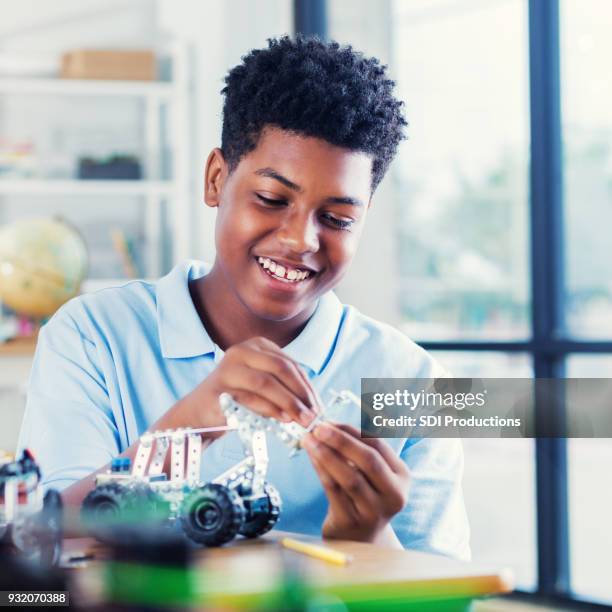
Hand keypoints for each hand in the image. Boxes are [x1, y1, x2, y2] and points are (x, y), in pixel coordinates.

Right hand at [178, 336, 320, 433]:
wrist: (199, 413)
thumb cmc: (237, 399)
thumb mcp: (263, 385)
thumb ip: (285, 388)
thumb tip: (314, 406)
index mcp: (257, 345)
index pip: (290, 364)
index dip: (307, 386)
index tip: (318, 406)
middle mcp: (241, 351)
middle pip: (280, 369)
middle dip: (300, 394)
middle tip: (312, 416)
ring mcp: (228, 368)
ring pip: (266, 382)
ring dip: (287, 403)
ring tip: (300, 420)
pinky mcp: (218, 388)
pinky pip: (249, 398)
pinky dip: (269, 409)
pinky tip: (282, 419)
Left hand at [302, 422, 409, 543]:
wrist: (359, 538)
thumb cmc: (363, 496)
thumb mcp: (372, 474)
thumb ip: (358, 450)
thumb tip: (329, 424)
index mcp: (402, 476)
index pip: (378, 445)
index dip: (352, 431)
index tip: (330, 421)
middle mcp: (394, 495)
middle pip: (368, 461)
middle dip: (341, 440)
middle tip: (318, 427)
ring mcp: (375, 512)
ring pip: (349, 477)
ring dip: (326, 454)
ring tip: (309, 440)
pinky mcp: (352, 522)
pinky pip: (334, 491)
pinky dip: (321, 470)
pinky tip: (311, 457)